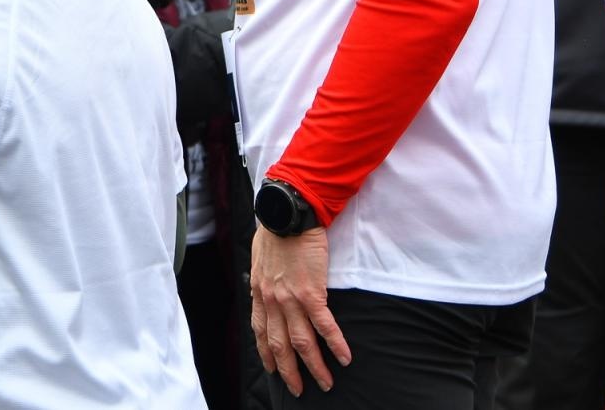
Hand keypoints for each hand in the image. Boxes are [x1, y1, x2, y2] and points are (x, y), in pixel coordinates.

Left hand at [250, 224, 350, 395]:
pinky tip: (345, 358)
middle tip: (298, 389)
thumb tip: (266, 284)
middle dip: (289, 370)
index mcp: (260, 291)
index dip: (267, 353)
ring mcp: (291, 297)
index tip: (273, 369)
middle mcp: (272, 299)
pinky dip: (335, 344)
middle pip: (280, 344)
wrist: (287, 214)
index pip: (261, 330)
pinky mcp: (311, 291)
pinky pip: (324, 325)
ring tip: (325, 382)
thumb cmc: (275, 231)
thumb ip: (264, 277)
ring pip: (302, 342)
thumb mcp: (259, 257)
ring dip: (314, 366)